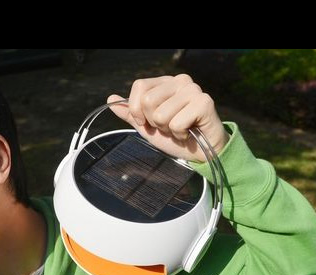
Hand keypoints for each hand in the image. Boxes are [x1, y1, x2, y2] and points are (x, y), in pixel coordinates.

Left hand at [108, 74, 228, 162]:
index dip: (137, 109)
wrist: (201, 152)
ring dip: (168, 129)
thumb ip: (130, 113)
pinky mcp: (204, 102)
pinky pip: (177, 123)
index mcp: (165, 82)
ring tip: (179, 129)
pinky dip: (180, 134)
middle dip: (154, 122)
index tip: (147, 122)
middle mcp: (180, 81)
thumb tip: (111, 98)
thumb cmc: (176, 136)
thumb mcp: (148, 126)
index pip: (139, 86)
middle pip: (148, 101)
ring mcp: (193, 90)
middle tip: (168, 126)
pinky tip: (189, 132)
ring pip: (161, 114)